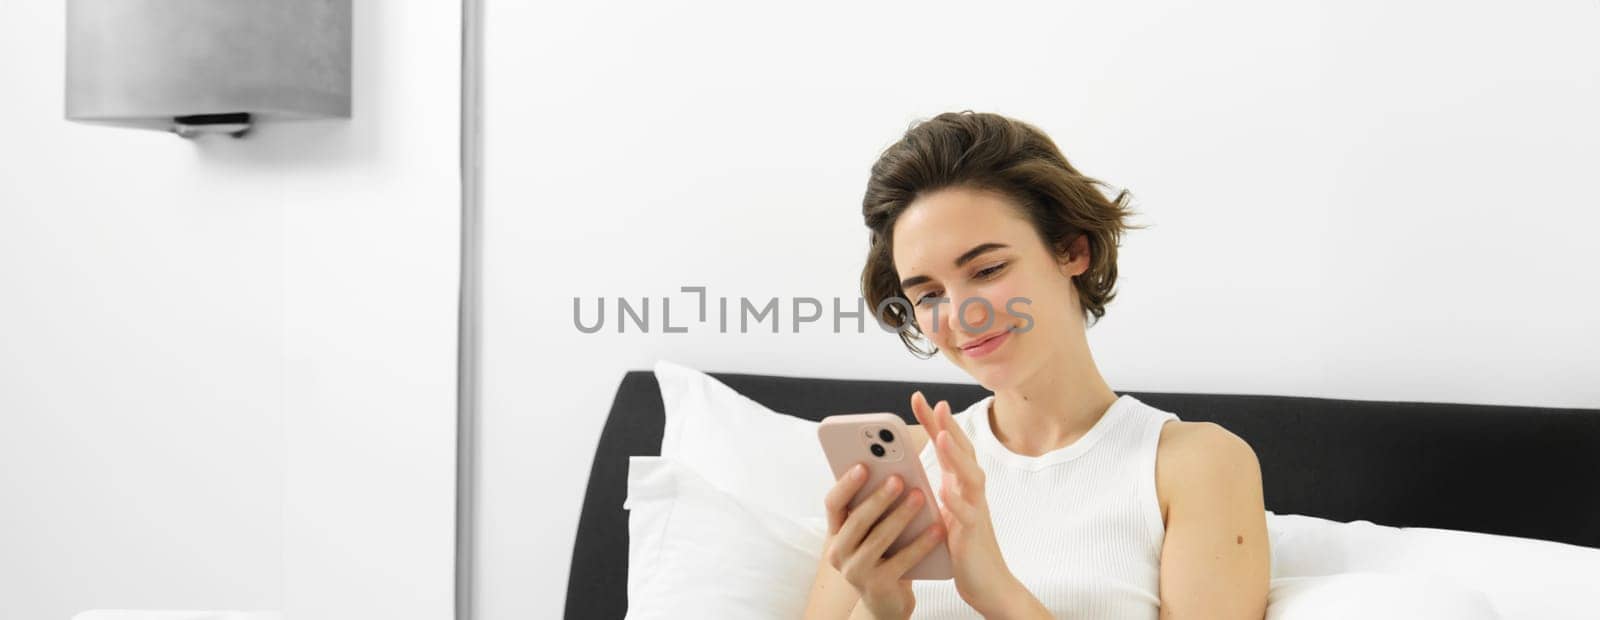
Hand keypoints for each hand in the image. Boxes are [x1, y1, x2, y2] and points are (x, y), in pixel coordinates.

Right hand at [823, 460, 947, 619]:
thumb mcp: (871, 533)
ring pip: (879, 539)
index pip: (833, 503)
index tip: (863, 465)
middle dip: (879, 498)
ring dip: (901, 516)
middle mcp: (839, 552)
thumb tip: (893, 471)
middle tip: (899, 477)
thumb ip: (874, 508)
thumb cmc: (883, 556)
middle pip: (857, 520)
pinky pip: (902, 561)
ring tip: (920, 496)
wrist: (886, 602)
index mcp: (835, 533)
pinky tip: (937, 528)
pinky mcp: (878, 586)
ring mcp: (856, 571)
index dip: (846, 484)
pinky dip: (921, 543)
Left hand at [912, 391, 1021, 615]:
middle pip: (962, 452)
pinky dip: (958, 502)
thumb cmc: (962, 546)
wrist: (987, 584)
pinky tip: (945, 492)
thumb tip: (902, 469)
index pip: (946, 446)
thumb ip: (929, 488)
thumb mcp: (942, 510)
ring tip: (942, 437)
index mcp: (959, 485)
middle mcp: (970, 492)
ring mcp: (976, 511)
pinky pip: (968, 516)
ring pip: (971, 478)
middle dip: (948, 427)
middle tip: (936, 403)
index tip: (918, 397)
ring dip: (957, 456)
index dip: (934, 421)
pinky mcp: (974, 535)